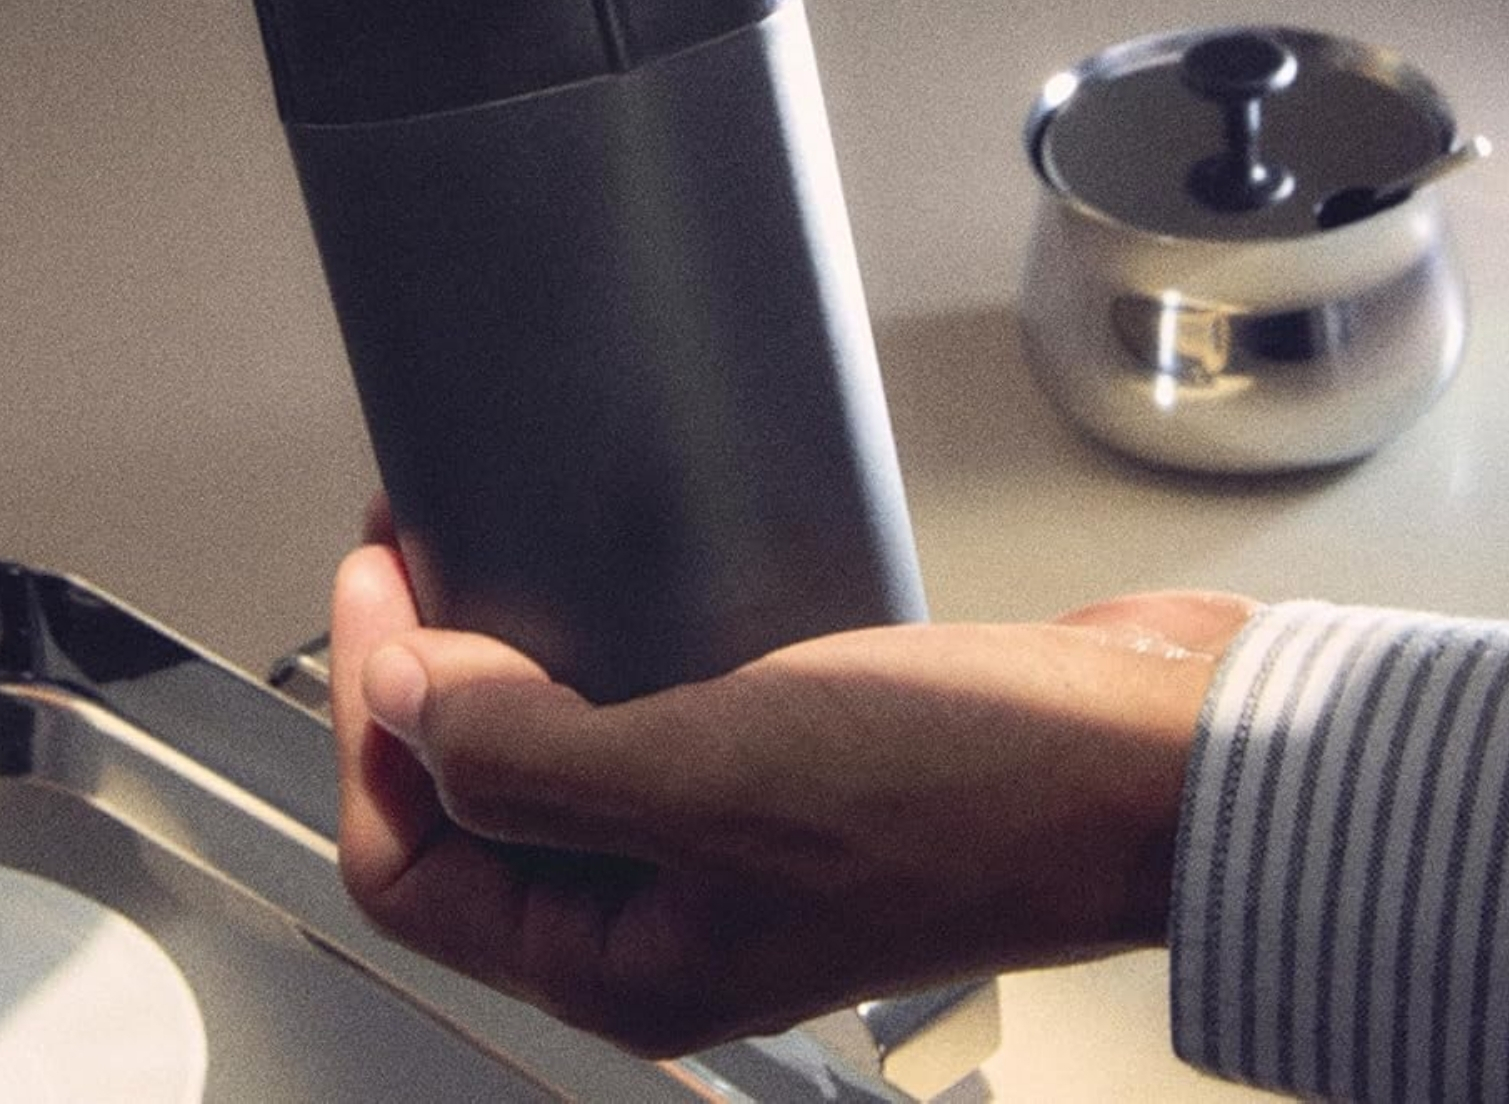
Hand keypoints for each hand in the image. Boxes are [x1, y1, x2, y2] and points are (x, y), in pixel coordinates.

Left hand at [331, 541, 1254, 1056]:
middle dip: (416, 678)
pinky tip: (606, 571)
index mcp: (626, 963)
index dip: (366, 723)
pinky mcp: (782, 761)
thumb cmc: (967, 794)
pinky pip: (641, 705)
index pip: (413, 861)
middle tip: (413, 547)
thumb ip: (537, 758)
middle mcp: (664, 915)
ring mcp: (724, 839)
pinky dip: (598, 643)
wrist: (1143, 760)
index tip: (379, 585)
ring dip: (498, 655)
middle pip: (469, 806)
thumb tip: (403, 702)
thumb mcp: (717, 777)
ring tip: (485, 544)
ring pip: (550, 752)